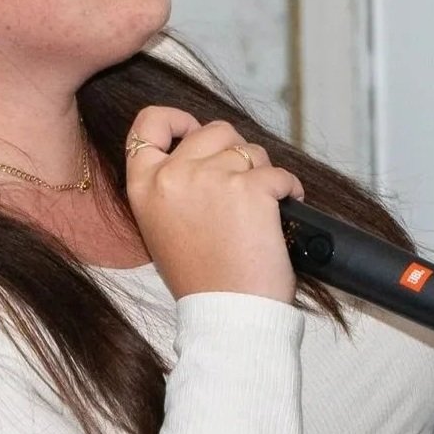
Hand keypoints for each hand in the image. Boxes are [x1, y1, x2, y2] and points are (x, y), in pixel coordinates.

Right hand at [124, 108, 303, 300]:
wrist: (227, 313)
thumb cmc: (203, 280)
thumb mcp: (163, 228)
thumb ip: (172, 187)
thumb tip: (203, 156)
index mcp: (144, 187)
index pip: (147, 125)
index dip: (176, 120)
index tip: (193, 130)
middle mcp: (174, 176)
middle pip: (214, 130)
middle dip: (235, 152)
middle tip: (240, 190)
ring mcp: (212, 178)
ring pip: (251, 150)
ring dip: (262, 174)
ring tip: (259, 212)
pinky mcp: (251, 188)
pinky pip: (280, 174)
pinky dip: (289, 190)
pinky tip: (284, 212)